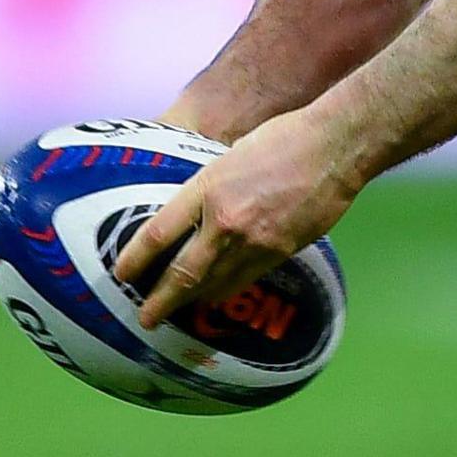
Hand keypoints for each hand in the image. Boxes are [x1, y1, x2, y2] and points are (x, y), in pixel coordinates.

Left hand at [111, 109, 363, 330]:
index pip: (159, 233)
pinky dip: (226, 290)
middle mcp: (226, 221)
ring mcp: (255, 241)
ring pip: (215, 284)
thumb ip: (209, 185)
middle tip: (146, 318)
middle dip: (161, 301)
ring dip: (194, 300)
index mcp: (208, 188)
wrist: (335, 147)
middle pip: (183, 273)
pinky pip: (246, 279)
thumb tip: (194, 209)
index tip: (122, 274)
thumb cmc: (283, 137)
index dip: (135, 259)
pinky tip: (217, 294)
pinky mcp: (281, 251)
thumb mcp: (230, 155)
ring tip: (179, 309)